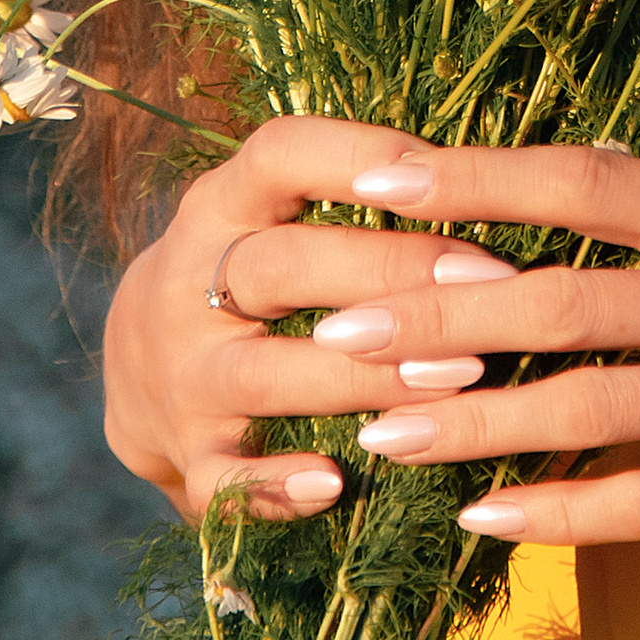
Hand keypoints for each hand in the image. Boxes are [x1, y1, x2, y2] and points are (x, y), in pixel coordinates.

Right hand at [98, 113, 521, 524]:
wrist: (137, 367)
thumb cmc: (260, 275)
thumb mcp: (277, 214)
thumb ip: (358, 197)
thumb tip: (502, 175)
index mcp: (222, 205)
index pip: (278, 155)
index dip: (359, 154)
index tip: (445, 169)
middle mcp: (187, 282)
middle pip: (281, 266)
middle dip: (391, 271)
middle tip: (493, 282)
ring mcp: (181, 375)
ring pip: (262, 373)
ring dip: (363, 378)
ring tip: (460, 379)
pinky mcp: (184, 456)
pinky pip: (224, 478)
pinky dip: (275, 486)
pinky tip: (336, 484)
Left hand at [268, 129, 639, 546]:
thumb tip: (554, 201)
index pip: (576, 183)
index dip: (470, 177)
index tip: (371, 174)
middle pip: (552, 300)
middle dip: (430, 316)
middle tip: (331, 323)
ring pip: (578, 411)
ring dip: (465, 426)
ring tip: (371, 434)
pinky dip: (558, 510)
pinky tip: (484, 520)